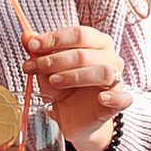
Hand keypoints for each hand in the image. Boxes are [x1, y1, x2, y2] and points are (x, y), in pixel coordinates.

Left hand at [21, 17, 126, 150]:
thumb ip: (39, 50)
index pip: (78, 34)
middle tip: (34, 67)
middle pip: (86, 53)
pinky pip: (123, 98)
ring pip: (103, 72)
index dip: (54, 38)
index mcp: (96, 42)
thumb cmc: (63, 87)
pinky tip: (100, 98)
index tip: (32, 45)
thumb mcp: (47, 68)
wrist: (72, 117)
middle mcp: (111, 58)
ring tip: (54, 82)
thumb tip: (26, 35)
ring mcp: (117, 80)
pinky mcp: (119, 102)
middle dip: (56, 59)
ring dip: (75, 76)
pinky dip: (113, 97)